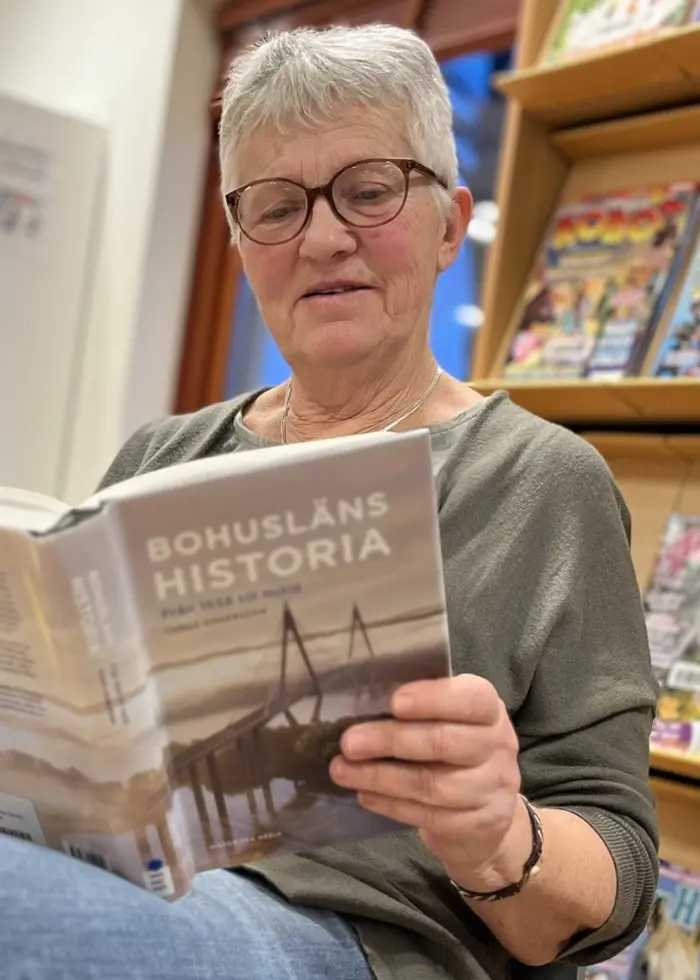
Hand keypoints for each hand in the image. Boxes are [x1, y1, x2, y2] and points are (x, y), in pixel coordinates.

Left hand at [329, 674, 524, 886]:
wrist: (489, 814)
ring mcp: (491, 789)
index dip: (433, 698)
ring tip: (342, 771)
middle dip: (390, 741)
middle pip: (444, 742)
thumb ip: (422, 709)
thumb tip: (365, 701)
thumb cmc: (457, 749)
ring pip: (432, 784)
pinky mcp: (478, 824)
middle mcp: (498, 746)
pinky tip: (364, 794)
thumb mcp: (451, 719)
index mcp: (489, 710)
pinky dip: (391, 805)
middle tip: (348, 742)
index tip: (393, 702)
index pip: (471, 698)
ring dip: (381, 777)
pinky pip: (428, 815)